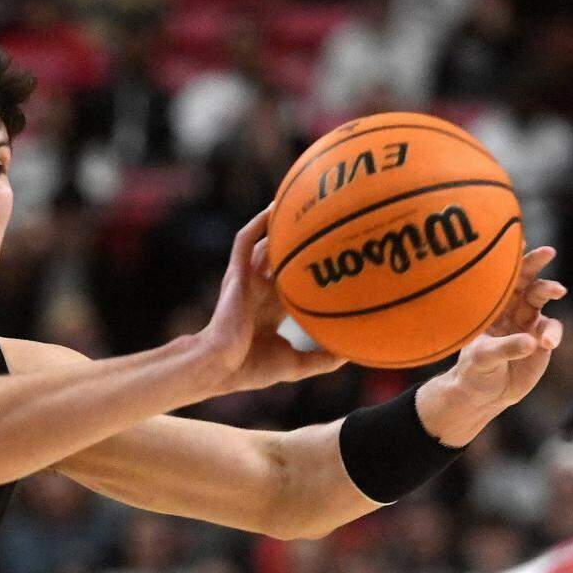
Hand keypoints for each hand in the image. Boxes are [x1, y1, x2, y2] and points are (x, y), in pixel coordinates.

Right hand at [198, 205, 344, 393]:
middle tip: (329, 225)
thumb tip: (351, 354)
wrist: (221, 366)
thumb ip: (323, 360)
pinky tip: (274, 208)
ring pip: (264, 245)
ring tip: (300, 204)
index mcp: (273, 310)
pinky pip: (244, 242)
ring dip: (279, 226)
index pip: (297, 285)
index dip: (314, 274)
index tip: (341, 263)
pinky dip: (257, 224)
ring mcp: (248, 280)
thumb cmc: (252, 368)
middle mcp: (262, 291)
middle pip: (284, 260)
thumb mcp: (297, 364)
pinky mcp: (235, 274)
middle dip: (301, 245)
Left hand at [451, 245, 566, 406]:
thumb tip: (532, 342)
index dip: (508, 258)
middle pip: (525, 279)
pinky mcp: (541, 340)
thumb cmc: (474, 369)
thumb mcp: (483, 358)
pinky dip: (552, 333)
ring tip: (557, 291)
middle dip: (536, 263)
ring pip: (541, 297)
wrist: (484, 393)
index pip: (498, 277)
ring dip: (548, 290)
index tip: (517, 238)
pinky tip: (547, 343)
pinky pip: (552, 329)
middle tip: (548, 252)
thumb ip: (506, 348)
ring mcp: (527, 322)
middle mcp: (510, 309)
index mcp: (489, 306)